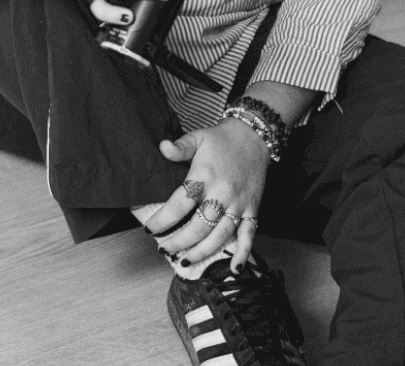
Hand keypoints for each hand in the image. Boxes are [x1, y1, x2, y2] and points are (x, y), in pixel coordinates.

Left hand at [145, 117, 270, 272]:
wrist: (254, 135)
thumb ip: (180, 146)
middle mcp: (222, 192)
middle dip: (178, 242)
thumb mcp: (198, 137)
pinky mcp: (252, 208)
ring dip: (202, 252)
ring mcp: (238, 203)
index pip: (180, 203)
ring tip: (184, 260)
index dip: (163, 220)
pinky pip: (249, 234)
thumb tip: (162, 147)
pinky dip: (243, 253)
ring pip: (220, 235)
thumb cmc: (222, 138)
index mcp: (205, 175)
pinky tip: (234, 269)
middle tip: (163, 248)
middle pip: (198, 226)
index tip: (150, 229)